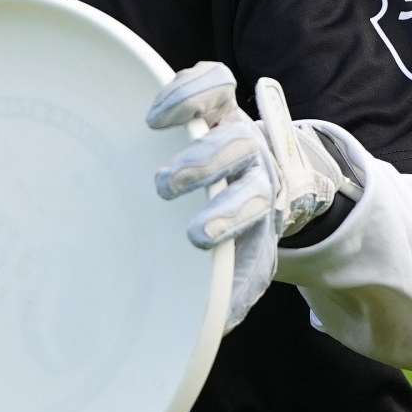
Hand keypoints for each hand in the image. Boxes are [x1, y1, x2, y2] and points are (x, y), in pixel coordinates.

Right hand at [146, 63, 361, 329]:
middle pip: (239, 151)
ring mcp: (236, 123)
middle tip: (164, 186)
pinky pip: (212, 79)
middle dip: (203, 165)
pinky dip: (185, 87)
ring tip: (150, 133)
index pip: (253, 202)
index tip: (194, 237)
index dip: (227, 216)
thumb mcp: (240, 259)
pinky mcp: (217, 97)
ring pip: (226, 113)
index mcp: (260, 199)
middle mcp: (253, 158)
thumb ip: (231, 289)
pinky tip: (154, 111)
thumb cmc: (234, 223)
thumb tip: (214, 331)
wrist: (261, 169)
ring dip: (190, 120)